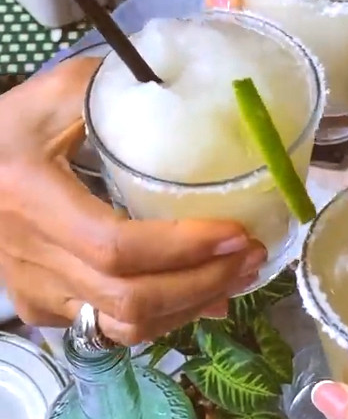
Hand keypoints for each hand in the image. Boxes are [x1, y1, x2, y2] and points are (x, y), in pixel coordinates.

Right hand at [0, 59, 265, 343]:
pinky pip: (111, 328)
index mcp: (30, 198)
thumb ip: (118, 90)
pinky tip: (199, 293)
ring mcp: (35, 292)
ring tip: (237, 275)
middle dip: (204, 283)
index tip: (236, 232)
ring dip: (191, 306)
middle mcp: (29, 258)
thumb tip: (191, 92)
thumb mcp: (54, 95)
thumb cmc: (4, 131)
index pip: (115, 247)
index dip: (182, 248)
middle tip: (252, 255)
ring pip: (125, 327)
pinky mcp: (41, 308)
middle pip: (130, 299)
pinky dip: (164, 315)